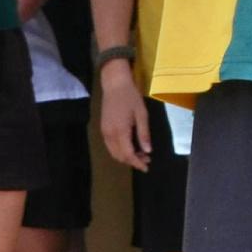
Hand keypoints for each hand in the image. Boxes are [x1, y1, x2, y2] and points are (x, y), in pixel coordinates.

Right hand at [97, 56, 150, 171]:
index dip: (137, 163)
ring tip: (140, 153)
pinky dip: (120, 150)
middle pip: (119, 156)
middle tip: (146, 159)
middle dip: (132, 161)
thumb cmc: (131, 96)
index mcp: (120, 131)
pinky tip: (130, 146)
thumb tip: (148, 151)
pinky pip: (110, 146)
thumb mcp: (142, 114)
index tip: (146, 167)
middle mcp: (109, 134)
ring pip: (113, 152)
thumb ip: (144, 134)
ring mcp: (104, 132)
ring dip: (126, 157)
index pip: (128, 154)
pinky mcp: (102, 128)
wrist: (114, 83)